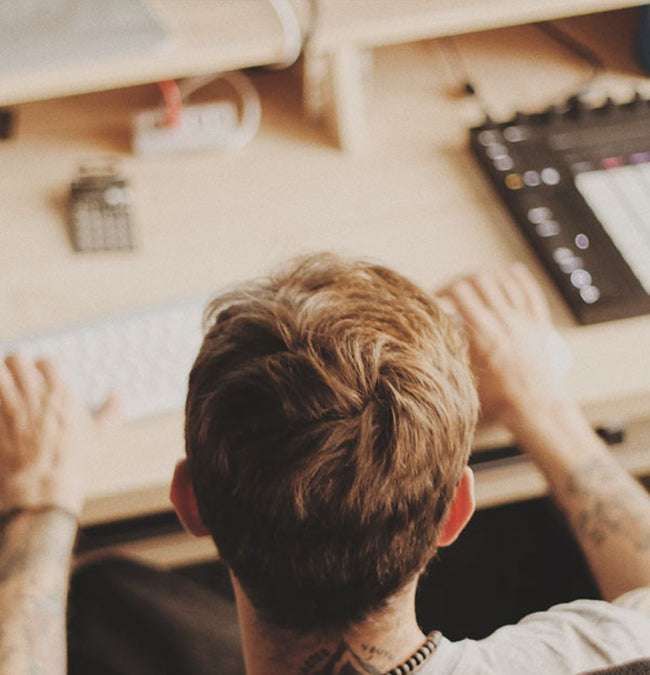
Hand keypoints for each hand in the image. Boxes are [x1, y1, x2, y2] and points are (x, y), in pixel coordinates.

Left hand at [0, 354, 118, 517]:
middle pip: (16, 360)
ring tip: (3, 383)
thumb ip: (111, 411)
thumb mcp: (101, 437)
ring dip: (0, 376)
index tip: (44, 374)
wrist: (42, 490)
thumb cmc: (72, 465)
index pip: (46, 362)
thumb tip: (117, 395)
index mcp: (60, 394)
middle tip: (18, 372)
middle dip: (17, 364)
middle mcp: (33, 396)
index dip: (44, 366)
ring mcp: (9, 409)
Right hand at [440, 264, 569, 428]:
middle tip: (454, 290)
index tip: (438, 297)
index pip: (460, 290)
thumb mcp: (465, 374)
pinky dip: (521, 278)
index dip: (444, 288)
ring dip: (488, 276)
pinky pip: (531, 293)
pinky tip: (513, 271)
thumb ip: (453, 349)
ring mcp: (524, 320)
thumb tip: (442, 332)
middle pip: (481, 278)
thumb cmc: (501, 399)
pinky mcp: (539, 325)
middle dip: (462, 279)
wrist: (536, 408)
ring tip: (477, 282)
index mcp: (483, 331)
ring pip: (505, 281)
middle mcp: (504, 319)